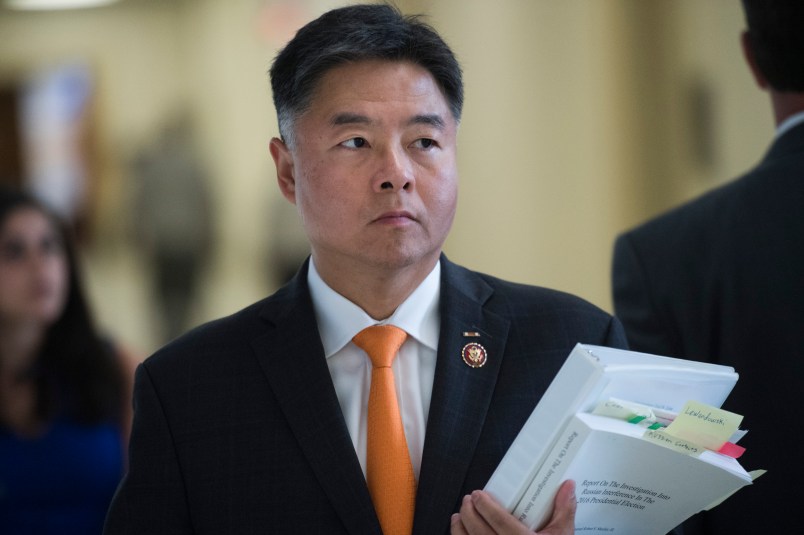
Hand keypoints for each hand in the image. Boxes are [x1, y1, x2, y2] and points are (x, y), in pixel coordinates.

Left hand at [450, 480, 575, 534]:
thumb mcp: (563, 534)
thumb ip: (564, 510)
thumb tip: (567, 486)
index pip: (499, 521)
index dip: (485, 506)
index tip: (478, 494)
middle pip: (480, 531)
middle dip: (469, 512)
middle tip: (468, 500)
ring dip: (460, 530)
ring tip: (458, 516)